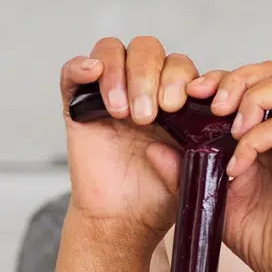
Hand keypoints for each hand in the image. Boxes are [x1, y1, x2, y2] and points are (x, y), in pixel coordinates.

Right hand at [58, 37, 202, 242]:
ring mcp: (110, 94)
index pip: (180, 64)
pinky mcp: (78, 106)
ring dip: (121, 74)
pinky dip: (82, 66)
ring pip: (113, 51)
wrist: (124, 222)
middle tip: (149, 115)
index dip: (181, 77)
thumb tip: (181, 136)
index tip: (178, 106)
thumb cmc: (160, 195)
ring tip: (124, 113)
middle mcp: (143, 89)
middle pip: (147, 50)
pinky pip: (74, 71)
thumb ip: (198, 150)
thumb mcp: (194, 170)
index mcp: (176, 98)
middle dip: (149, 76)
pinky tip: (94, 75)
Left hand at [201, 61, 271, 271]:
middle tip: (210, 102)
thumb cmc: (260, 233)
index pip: (251, 81)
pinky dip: (255, 140)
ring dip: (253, 96)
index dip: (220, 79)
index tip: (190, 94)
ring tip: (228, 124)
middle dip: (236, 77)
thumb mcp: (210, 195)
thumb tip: (152, 147)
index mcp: (269, 129)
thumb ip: (184, 170)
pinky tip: (236, 166)